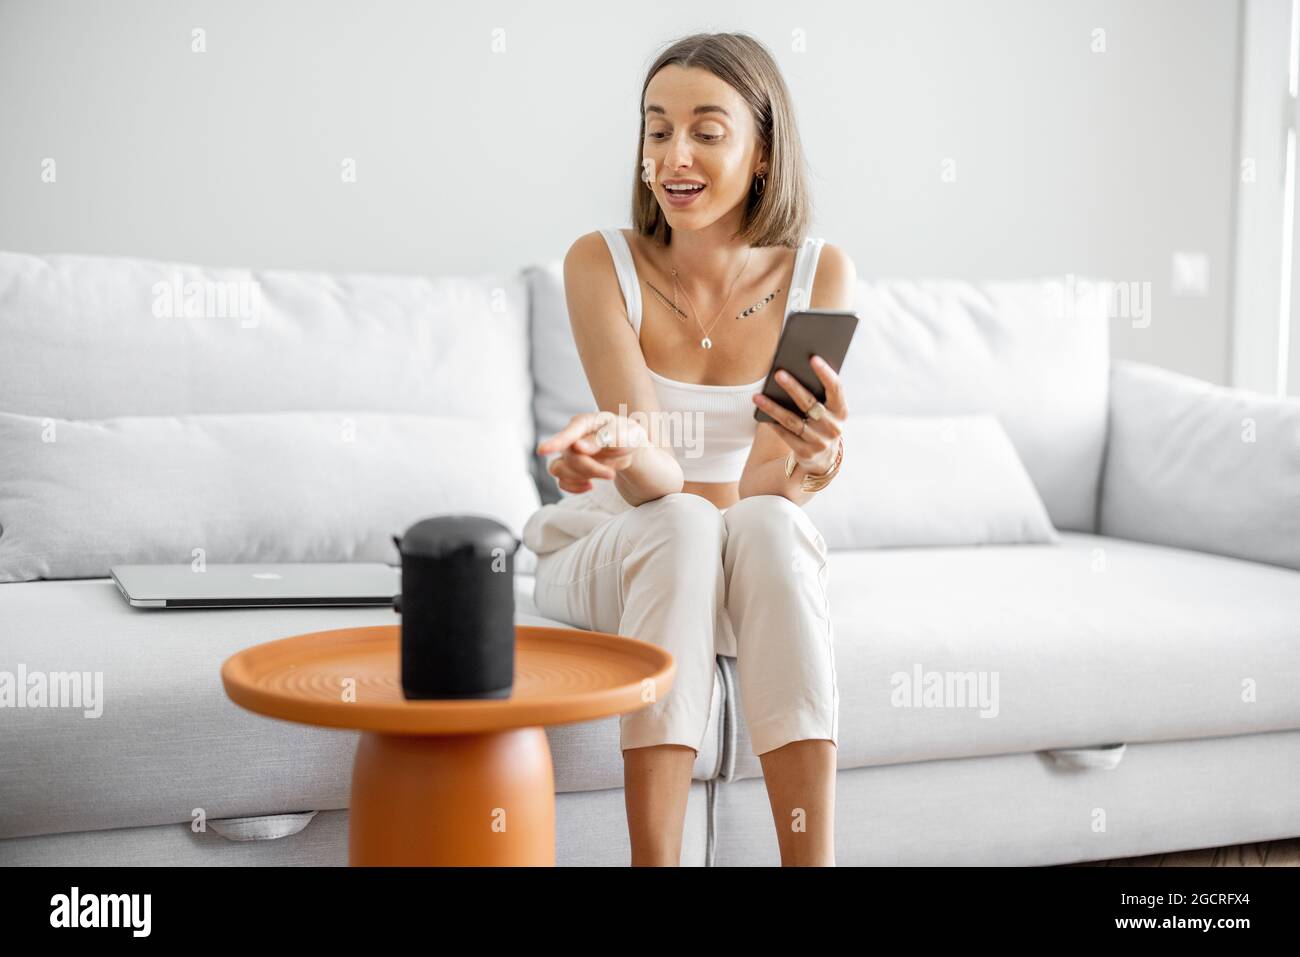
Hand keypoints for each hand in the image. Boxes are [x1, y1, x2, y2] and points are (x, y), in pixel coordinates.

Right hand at [536, 411, 647, 494]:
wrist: (627, 446)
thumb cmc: (625, 435)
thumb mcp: (623, 434)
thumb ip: (602, 439)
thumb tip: (577, 447)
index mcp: (584, 422)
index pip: (568, 434)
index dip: (556, 442)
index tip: (542, 451)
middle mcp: (571, 436)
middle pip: (569, 457)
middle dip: (591, 469)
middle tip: (612, 474)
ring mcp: (567, 452)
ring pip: (558, 470)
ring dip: (583, 477)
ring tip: (606, 474)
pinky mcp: (568, 467)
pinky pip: (561, 482)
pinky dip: (575, 488)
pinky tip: (590, 485)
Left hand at [751, 355, 846, 473]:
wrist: (823, 457)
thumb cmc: (822, 421)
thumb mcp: (828, 410)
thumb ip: (819, 392)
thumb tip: (794, 367)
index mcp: (841, 411)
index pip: (835, 388)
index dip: (825, 373)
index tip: (813, 358)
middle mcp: (833, 427)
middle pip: (810, 404)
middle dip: (793, 388)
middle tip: (778, 373)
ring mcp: (819, 442)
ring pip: (792, 421)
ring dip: (773, 407)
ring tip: (757, 396)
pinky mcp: (805, 453)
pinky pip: (785, 435)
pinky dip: (773, 423)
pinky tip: (760, 412)